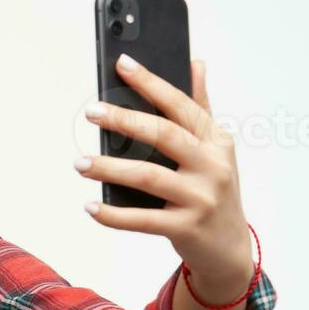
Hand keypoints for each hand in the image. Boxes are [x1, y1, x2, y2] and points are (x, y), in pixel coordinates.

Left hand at [75, 56, 255, 296]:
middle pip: (163, 136)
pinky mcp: (185, 228)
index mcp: (216, 140)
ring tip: (80, 163)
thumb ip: (202, 107)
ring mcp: (200, 198)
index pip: (181, 104)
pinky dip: (113, 215)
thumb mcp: (215, 148)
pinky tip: (90, 206)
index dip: (151, 83)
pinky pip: (142, 220)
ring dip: (110, 169)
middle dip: (125, 121)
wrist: (228, 246)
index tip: (123, 64)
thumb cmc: (214, 190)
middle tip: (92, 112)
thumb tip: (195, 63)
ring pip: (148, 177)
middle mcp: (212, 166)